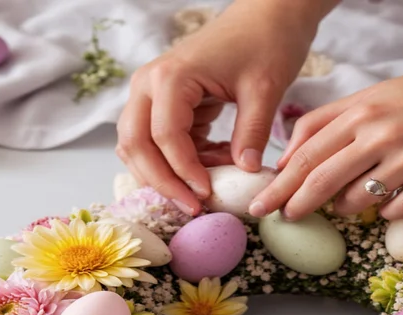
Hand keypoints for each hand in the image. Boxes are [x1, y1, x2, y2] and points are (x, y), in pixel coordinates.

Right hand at [116, 0, 330, 213]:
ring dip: (166, 175)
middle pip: (136, 146)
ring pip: (140, 148)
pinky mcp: (166, 106)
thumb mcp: (265, 89)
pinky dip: (181, 163)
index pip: (164, 137)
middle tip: (193, 208)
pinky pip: (161, 144)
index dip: (183, 172)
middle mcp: (150, 86)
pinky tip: (214, 169)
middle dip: (161, 182)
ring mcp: (153, 96)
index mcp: (170, 78)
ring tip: (204, 192)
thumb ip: (252, 133)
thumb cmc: (266, 43)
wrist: (267, 17)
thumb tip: (246, 174)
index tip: (206, 195)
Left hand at [250, 40, 402, 221]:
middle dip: (289, 202)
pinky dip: (387, 213)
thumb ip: (351, 116)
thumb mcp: (393, 91)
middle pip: (318, 175)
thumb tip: (309, 145)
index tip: (269, 189)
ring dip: (344, 209)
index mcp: (367, 104)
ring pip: (353, 201)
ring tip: (349, 206)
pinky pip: (393, 212)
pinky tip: (394, 203)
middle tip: (274, 219)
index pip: (307, 141)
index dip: (283, 170)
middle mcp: (381, 130)